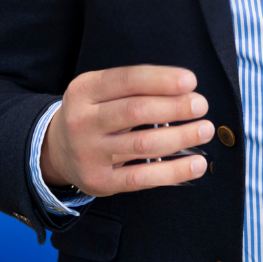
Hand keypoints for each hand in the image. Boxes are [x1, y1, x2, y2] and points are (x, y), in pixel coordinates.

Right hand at [40, 65, 212, 196]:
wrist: (57, 150)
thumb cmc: (94, 113)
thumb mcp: (101, 91)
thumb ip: (135, 88)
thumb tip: (186, 91)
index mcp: (84, 90)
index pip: (127, 80)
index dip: (161, 80)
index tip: (191, 80)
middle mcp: (82, 120)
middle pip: (135, 111)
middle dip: (174, 107)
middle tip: (201, 105)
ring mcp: (89, 153)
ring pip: (142, 144)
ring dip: (180, 137)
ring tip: (205, 129)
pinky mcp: (99, 181)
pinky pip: (141, 178)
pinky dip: (173, 172)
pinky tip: (196, 165)